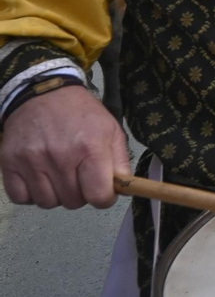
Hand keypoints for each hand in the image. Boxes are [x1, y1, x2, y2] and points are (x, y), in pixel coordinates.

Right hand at [0, 85, 130, 208]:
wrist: (44, 93)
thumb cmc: (82, 114)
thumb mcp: (111, 130)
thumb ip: (120, 162)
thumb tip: (121, 189)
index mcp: (90, 148)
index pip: (98, 196)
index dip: (104, 198)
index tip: (102, 190)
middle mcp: (60, 156)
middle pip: (73, 202)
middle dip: (80, 193)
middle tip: (79, 175)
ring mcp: (31, 161)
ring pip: (47, 203)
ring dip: (56, 194)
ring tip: (59, 174)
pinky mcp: (9, 163)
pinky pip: (21, 198)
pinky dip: (31, 194)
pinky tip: (40, 178)